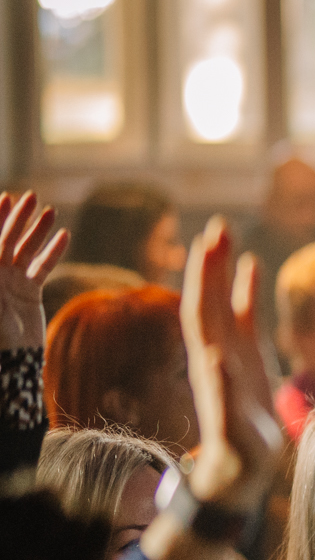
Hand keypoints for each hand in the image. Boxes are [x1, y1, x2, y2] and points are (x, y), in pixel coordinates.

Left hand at [0, 191, 71, 349]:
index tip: (4, 199)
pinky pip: (42, 268)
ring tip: (50, 211)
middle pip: (6, 239)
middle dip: (17, 218)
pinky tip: (63, 237)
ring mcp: (11, 281)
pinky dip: (52, 253)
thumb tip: (0, 254)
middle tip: (29, 197)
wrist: (12, 362)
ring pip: (25, 250)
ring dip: (37, 231)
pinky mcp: (28, 292)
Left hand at [180, 217, 282, 510]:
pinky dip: (246, 290)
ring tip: (228, 234)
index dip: (204, 277)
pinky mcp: (247, 360)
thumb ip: (223, 392)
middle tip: (218, 224)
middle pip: (208, 297)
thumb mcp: (229, 427)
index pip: (202, 309)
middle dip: (210, 262)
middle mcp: (214, 350)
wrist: (238, 473)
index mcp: (210, 361)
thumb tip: (214, 357)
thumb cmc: (237, 455)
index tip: (208, 243)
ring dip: (223, 268)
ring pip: (222, 301)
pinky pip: (244, 316)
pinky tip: (253, 267)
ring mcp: (230, 352)